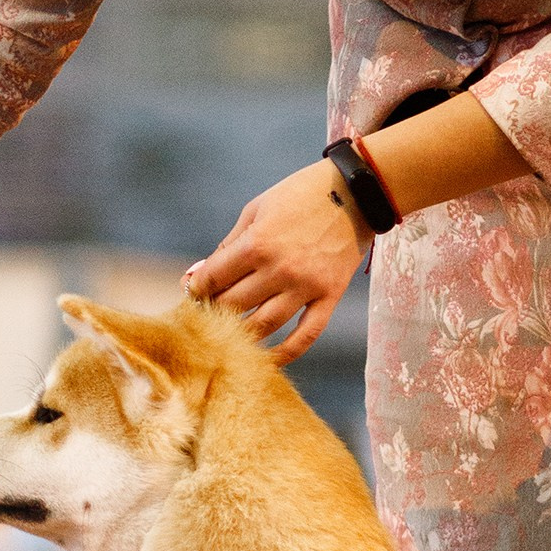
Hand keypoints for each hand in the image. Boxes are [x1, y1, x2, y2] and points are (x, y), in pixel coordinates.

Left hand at [184, 160, 367, 360]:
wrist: (356, 192)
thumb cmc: (301, 195)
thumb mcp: (258, 209)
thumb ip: (229, 244)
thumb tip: (199, 274)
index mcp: (257, 243)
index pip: (214, 278)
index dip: (197, 289)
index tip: (194, 293)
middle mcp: (279, 270)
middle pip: (234, 305)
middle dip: (214, 311)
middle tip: (207, 314)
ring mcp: (306, 287)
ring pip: (264, 326)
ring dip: (241, 334)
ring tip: (229, 334)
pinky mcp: (329, 296)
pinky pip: (306, 334)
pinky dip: (287, 352)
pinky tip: (269, 358)